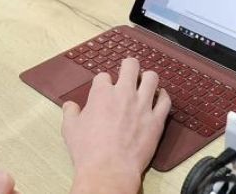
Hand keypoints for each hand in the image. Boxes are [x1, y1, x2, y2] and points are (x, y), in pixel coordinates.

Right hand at [62, 58, 170, 193]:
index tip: (104, 88)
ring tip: (145, 82)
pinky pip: (166, 101)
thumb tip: (70, 106)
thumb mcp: (70, 129)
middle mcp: (124, 94)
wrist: (109, 170)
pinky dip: (163, 96)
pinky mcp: (156, 120)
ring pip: (152, 78)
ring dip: (148, 78)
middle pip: (131, 66)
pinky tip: (160, 97)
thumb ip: (71, 113)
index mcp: (102, 93)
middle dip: (129, 66)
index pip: (104, 76)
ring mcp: (142, 105)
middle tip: (128, 71)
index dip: (103, 82)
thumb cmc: (89, 151)